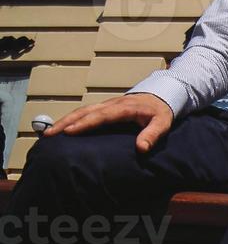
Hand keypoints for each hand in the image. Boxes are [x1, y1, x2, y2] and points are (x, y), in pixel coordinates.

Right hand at [47, 93, 174, 152]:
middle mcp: (112, 104)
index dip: (84, 123)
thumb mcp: (162, 123)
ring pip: (82, 111)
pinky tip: (63, 128)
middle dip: (66, 122)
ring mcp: (107, 105)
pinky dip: (72, 119)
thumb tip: (141, 148)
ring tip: (49, 132)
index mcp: (124, 108)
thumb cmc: (161, 111)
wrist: (161, 96)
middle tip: (49, 134)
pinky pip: (85, 112)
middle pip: (85, 112)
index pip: (101, 116)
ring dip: (65, 120)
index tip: (69, 131)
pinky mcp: (105, 108)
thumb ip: (152, 135)